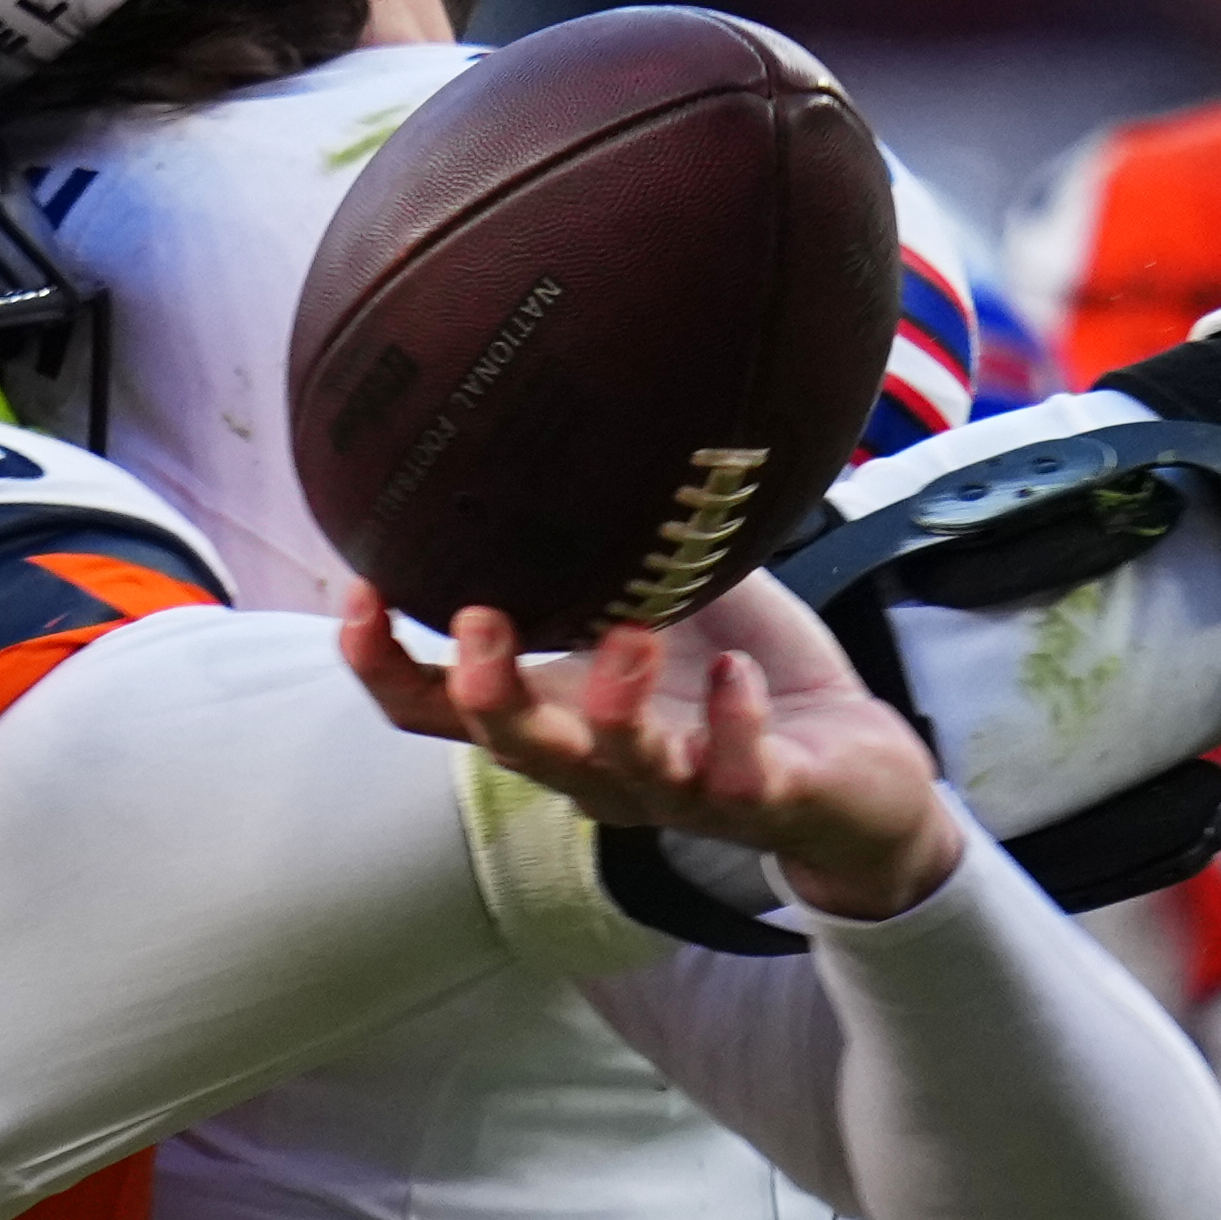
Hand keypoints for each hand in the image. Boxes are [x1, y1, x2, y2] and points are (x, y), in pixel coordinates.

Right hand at [338, 573, 961, 920]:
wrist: (861, 780)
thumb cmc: (743, 675)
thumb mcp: (668, 593)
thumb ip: (611, 540)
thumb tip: (569, 418)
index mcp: (559, 714)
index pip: (439, 712)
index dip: (383, 666)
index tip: (358, 590)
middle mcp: (600, 765)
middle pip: (513, 747)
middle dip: (488, 690)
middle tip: (482, 618)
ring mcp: (678, 792)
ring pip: (617, 771)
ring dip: (615, 706)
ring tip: (631, 632)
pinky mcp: (763, 801)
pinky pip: (734, 779)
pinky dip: (730, 727)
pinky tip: (738, 674)